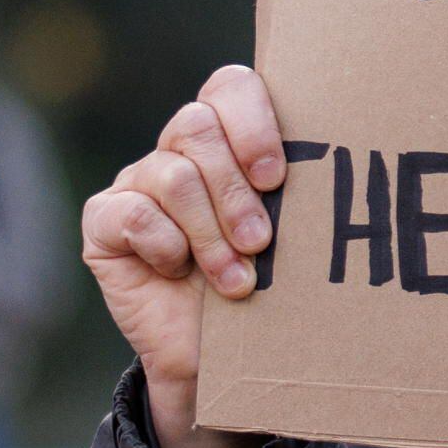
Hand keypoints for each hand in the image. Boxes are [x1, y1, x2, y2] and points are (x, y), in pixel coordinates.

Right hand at [80, 65, 281, 447]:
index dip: (253, 124)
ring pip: (173, 175)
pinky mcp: (104, 221)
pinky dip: (166, 248)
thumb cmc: (266, 290)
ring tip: (238, 280)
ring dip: (212, 234)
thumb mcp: (290, 238)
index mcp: (228, 138)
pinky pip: (134, 214)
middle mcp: (179, 150)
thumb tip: (342, 162)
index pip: (231, 87)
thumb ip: (297, 194)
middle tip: (261, 243)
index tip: (277, 179)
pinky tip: (178, 273)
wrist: (216, 361)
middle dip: (235, 192)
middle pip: (197, 126)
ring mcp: (138, 182)